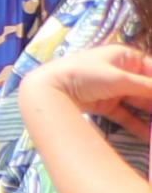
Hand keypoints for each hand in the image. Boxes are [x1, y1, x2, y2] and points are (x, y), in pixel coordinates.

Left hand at [37, 43, 151, 128]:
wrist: (49, 89)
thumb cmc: (85, 75)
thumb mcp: (120, 79)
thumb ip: (148, 87)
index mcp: (125, 56)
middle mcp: (122, 71)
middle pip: (148, 88)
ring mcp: (114, 89)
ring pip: (140, 103)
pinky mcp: (106, 106)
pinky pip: (127, 115)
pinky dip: (139, 125)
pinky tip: (150, 136)